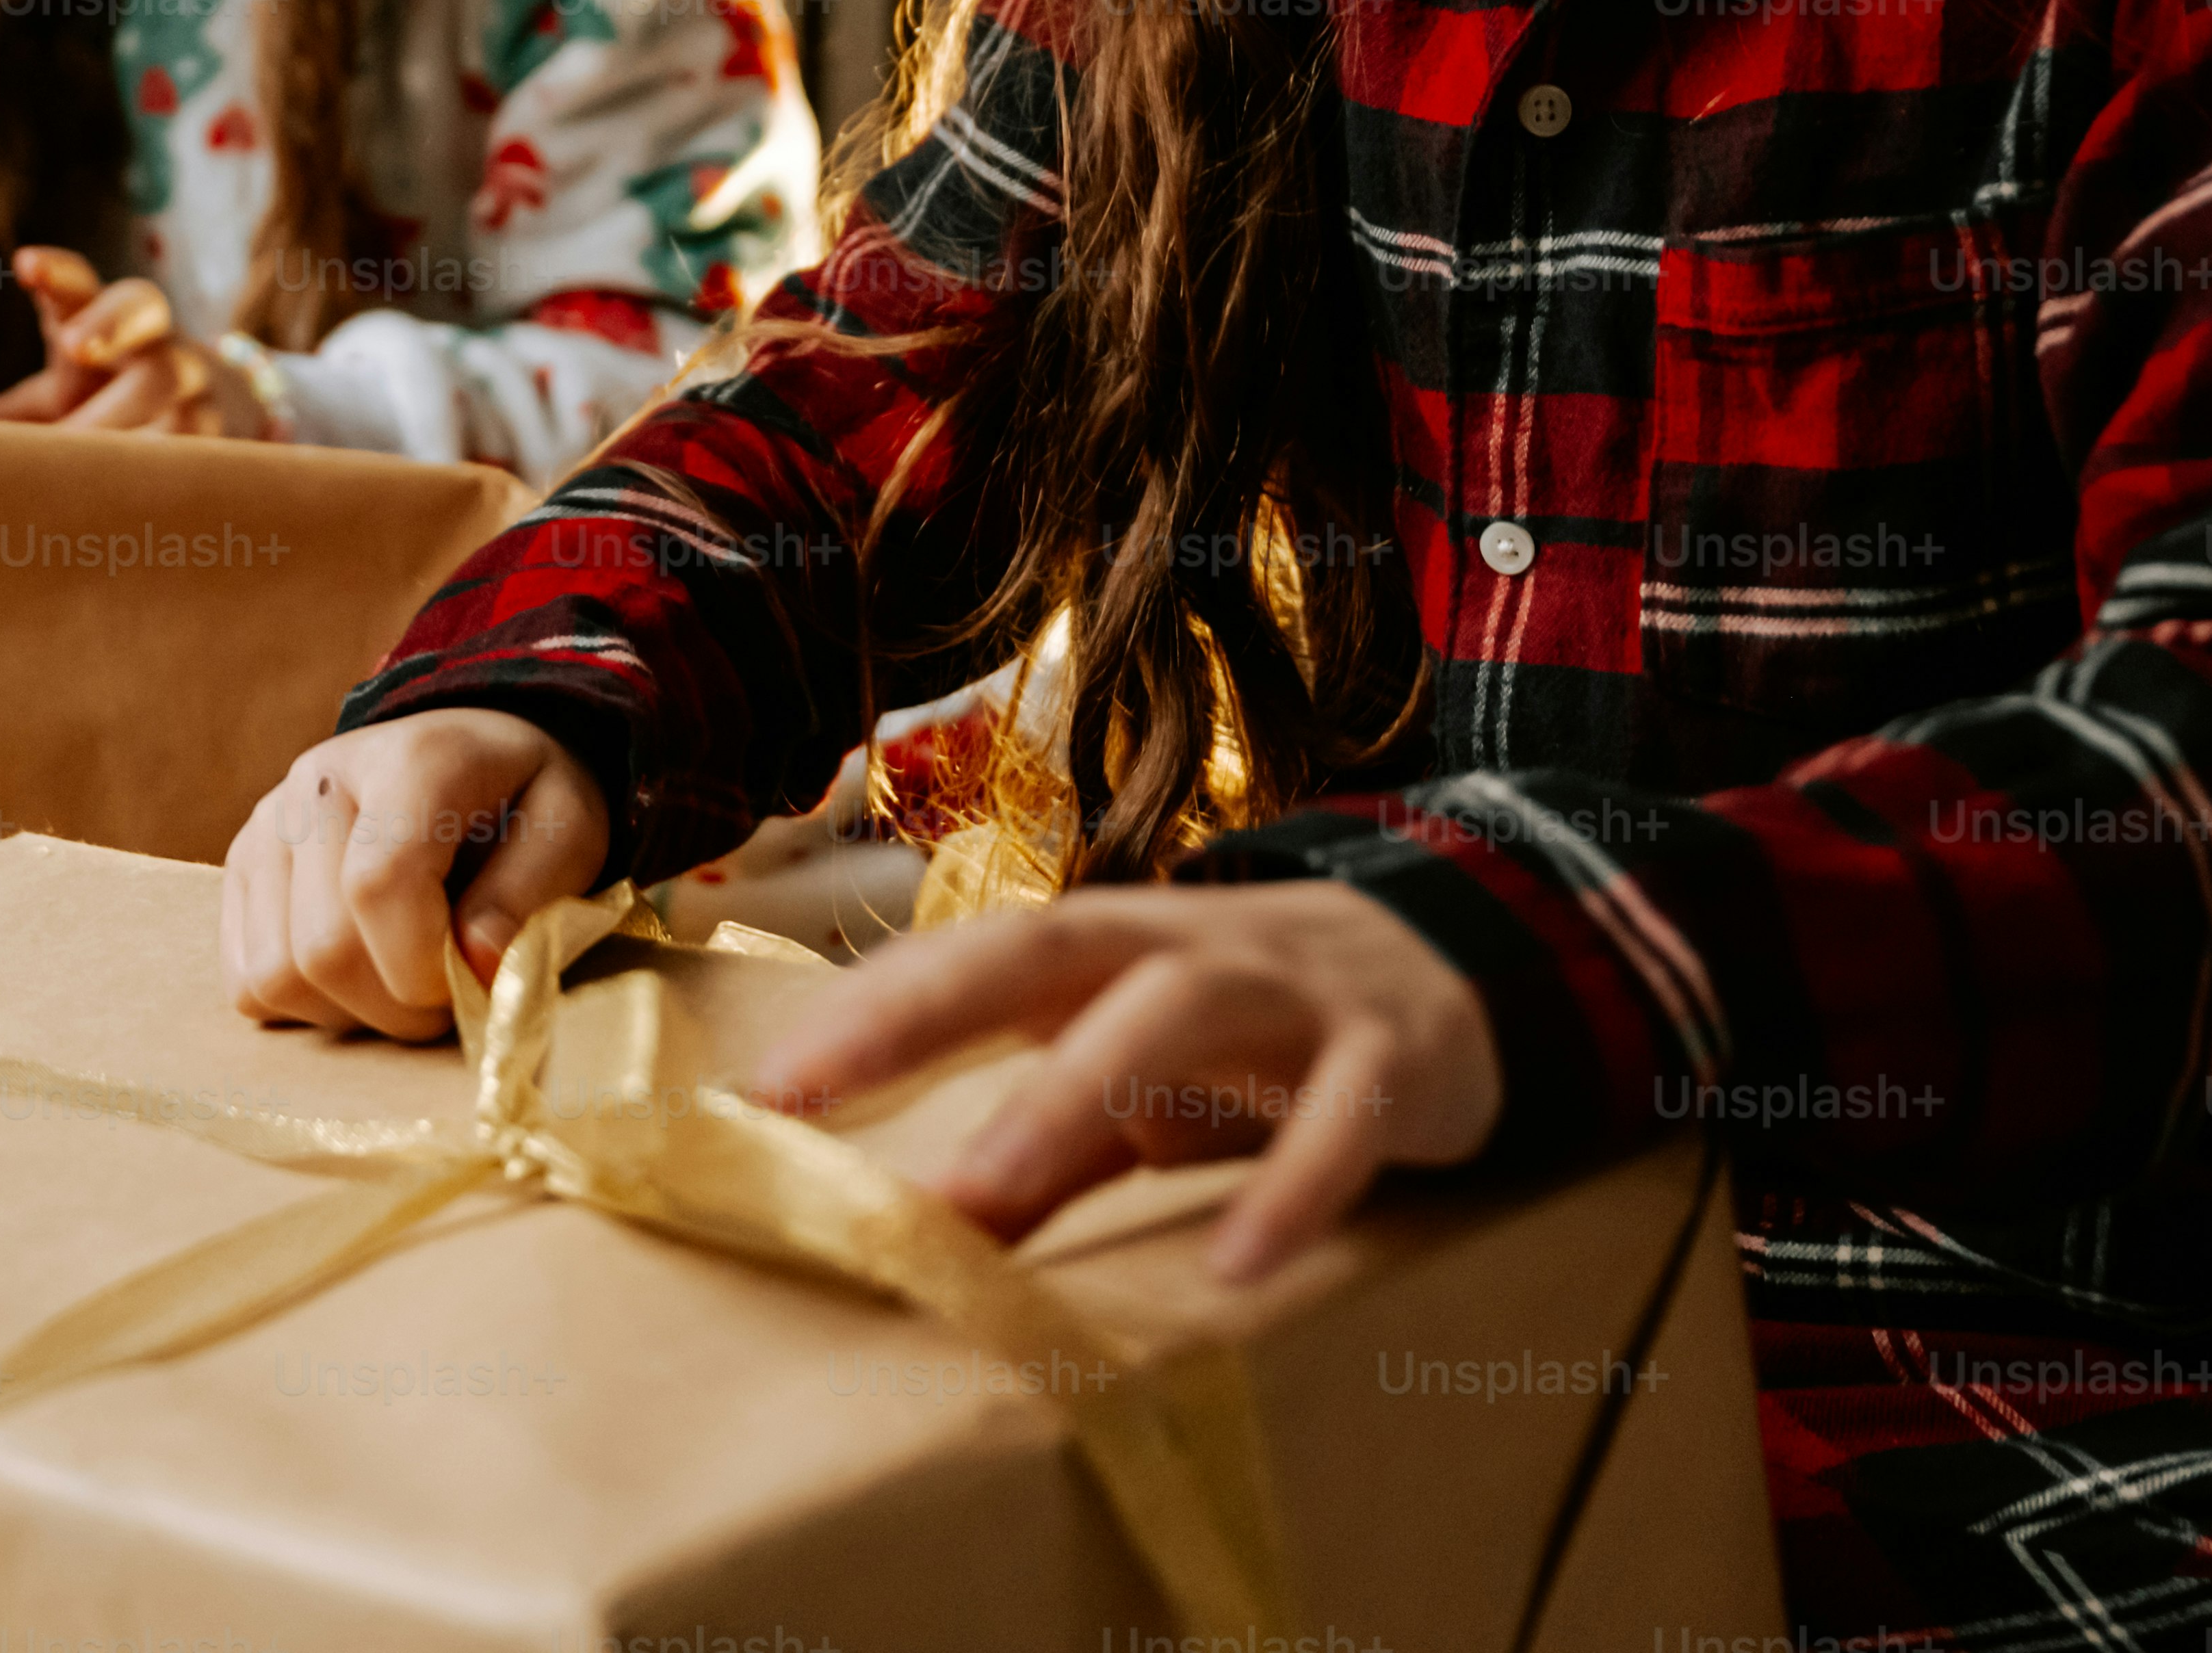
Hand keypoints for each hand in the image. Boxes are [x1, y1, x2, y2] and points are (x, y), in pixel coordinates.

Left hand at [0, 247, 280, 439]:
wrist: (218, 411)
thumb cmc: (111, 399)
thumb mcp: (59, 397)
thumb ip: (4, 418)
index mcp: (101, 320)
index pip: (82, 284)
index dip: (57, 273)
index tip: (25, 264)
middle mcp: (152, 338)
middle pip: (143, 308)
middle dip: (109, 322)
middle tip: (75, 344)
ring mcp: (193, 381)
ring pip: (168, 383)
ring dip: (123, 417)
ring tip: (82, 452)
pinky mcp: (222, 430)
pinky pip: (196, 446)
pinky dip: (159, 466)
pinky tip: (131, 493)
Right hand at [219, 708, 607, 1037]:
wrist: (468, 755)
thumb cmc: (524, 802)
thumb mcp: (568, 831)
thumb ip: (530, 897)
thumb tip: (474, 968)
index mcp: (407, 761)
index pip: (379, 885)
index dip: (422, 966)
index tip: (473, 982)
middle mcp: (318, 782)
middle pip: (323, 949)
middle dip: (398, 1005)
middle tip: (449, 988)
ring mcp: (266, 823)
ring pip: (276, 976)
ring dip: (352, 1010)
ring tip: (404, 974)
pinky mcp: (239, 865)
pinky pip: (245, 982)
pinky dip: (306, 1004)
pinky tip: (359, 969)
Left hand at [727, 880, 1501, 1281]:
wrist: (1457, 967)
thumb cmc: (1253, 1039)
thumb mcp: (1142, 1081)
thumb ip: (1042, 1155)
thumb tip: (918, 1237)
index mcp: (1107, 947)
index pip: (965, 957)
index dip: (863, 1013)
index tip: (754, 1094)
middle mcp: (1183, 945)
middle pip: (1041, 949)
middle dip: (921, 1015)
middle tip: (814, 1101)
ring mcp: (1290, 990)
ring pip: (1171, 1012)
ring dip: (1071, 1095)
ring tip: (985, 1195)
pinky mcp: (1394, 1056)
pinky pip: (1340, 1117)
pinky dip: (1290, 1186)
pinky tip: (1237, 1266)